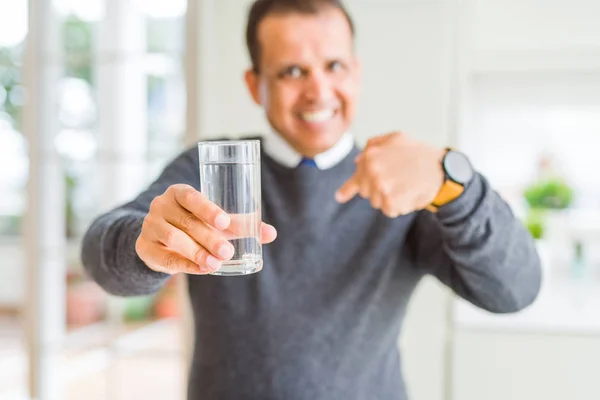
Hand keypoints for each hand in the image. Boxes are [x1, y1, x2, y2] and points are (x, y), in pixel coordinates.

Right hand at [136, 184, 276, 274]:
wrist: (157, 238)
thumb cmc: (193, 223)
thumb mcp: (213, 221)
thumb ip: (240, 225)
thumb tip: (271, 233)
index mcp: (178, 193)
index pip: (191, 196)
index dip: (207, 208)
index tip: (224, 222)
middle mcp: (161, 206)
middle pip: (187, 222)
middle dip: (209, 238)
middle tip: (228, 251)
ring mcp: (150, 226)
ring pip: (174, 239)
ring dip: (197, 252)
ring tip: (216, 263)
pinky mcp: (145, 247)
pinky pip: (165, 257)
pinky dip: (185, 265)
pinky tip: (202, 270)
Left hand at [335, 132, 445, 217]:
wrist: (442, 169)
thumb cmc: (420, 153)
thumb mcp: (396, 138)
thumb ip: (374, 146)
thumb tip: (356, 160)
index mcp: (371, 155)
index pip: (357, 177)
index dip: (350, 188)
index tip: (339, 197)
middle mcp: (372, 170)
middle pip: (367, 192)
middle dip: (379, 190)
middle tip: (399, 181)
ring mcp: (381, 186)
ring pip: (377, 203)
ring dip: (390, 199)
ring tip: (406, 186)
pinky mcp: (391, 201)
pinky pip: (389, 210)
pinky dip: (399, 207)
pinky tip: (410, 195)